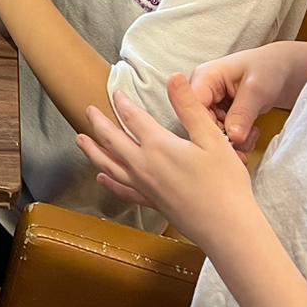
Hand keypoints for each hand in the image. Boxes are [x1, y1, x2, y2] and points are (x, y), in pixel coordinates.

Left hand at [76, 75, 258, 247]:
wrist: (226, 228)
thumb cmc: (225, 183)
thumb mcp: (211, 138)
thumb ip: (189, 107)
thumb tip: (173, 77)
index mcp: (158, 146)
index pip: (133, 118)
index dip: (123, 103)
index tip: (116, 93)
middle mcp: (144, 165)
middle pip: (113, 140)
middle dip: (99, 124)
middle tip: (88, 111)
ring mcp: (145, 186)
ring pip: (110, 165)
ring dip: (93, 151)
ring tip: (80, 140)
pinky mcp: (152, 203)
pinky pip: (123, 190)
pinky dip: (109, 182)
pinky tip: (101, 178)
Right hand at [189, 46, 297, 155]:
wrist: (283, 70)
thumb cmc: (268, 68)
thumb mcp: (257, 89)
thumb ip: (242, 113)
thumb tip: (233, 137)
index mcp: (204, 77)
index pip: (192, 106)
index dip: (205, 126)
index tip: (228, 140)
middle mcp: (202, 91)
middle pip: (199, 121)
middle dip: (222, 137)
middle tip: (243, 145)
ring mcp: (211, 103)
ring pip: (210, 130)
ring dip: (232, 140)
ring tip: (251, 135)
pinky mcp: (220, 113)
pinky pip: (221, 133)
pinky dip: (237, 139)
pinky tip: (251, 135)